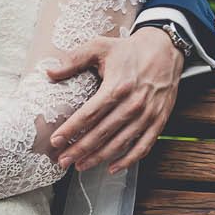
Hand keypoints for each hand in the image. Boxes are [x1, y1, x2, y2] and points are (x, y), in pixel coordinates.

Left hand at [47, 27, 183, 174]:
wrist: (165, 48)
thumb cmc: (129, 50)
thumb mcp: (100, 46)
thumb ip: (74, 59)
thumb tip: (49, 72)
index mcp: (117, 86)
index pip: (89, 114)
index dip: (70, 130)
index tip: (55, 141)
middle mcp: (133, 103)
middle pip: (101, 133)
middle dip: (79, 149)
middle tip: (62, 161)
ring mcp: (147, 114)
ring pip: (119, 143)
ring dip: (99, 157)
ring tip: (80, 166)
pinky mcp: (159, 120)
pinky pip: (143, 146)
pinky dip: (128, 160)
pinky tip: (112, 168)